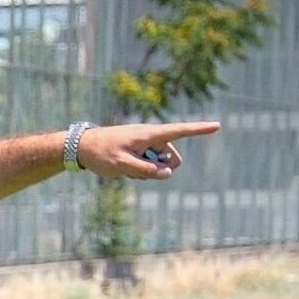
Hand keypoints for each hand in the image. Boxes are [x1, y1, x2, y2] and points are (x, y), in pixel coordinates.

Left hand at [78, 121, 219, 180]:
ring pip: (157, 163)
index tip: (218, 125)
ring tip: (124, 168)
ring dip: (147, 170)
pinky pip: (147, 163)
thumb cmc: (101, 154)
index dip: (199, 129)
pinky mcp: (137, 148)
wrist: (80, 146)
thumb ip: (146, 171)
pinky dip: (139, 169)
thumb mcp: (123, 166)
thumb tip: (168, 173)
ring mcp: (143, 142)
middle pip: (170, 157)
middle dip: (161, 168)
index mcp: (149, 134)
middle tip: (136, 170)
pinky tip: (121, 168)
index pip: (179, 131)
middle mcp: (149, 136)